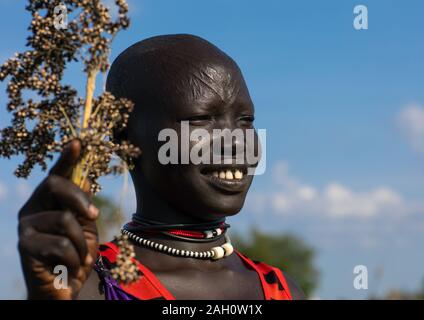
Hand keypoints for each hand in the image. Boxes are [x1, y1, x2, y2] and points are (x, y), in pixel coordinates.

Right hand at [18, 140, 98, 299]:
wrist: (63, 288)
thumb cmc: (75, 255)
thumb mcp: (84, 228)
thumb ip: (82, 206)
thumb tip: (84, 179)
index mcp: (48, 202)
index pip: (57, 175)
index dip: (67, 158)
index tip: (78, 142)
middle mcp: (32, 209)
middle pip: (55, 185)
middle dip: (80, 200)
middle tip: (94, 217)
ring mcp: (25, 227)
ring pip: (64, 219)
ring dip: (82, 242)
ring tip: (81, 256)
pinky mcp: (24, 247)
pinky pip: (61, 244)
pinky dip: (75, 258)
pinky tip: (70, 266)